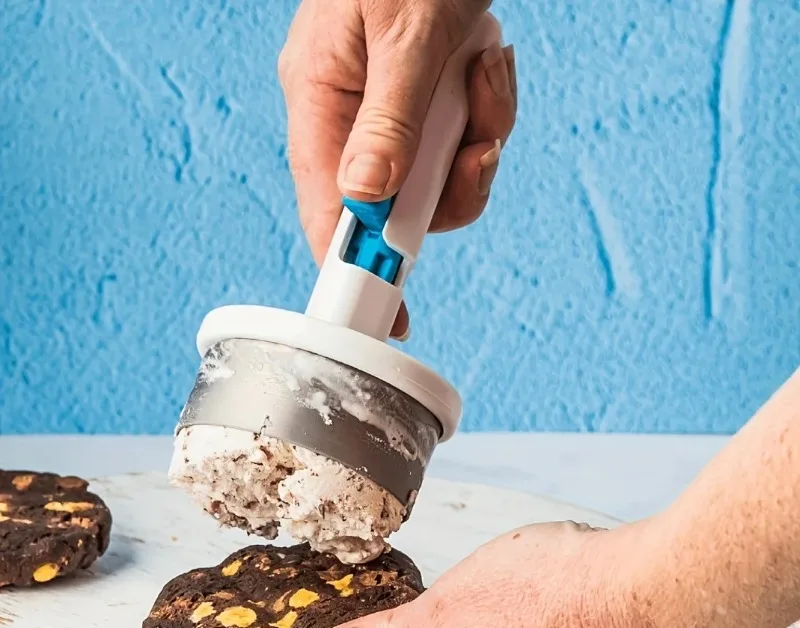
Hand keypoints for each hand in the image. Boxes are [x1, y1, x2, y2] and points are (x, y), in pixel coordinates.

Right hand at [278, 0, 516, 338]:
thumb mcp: (406, 34)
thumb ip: (389, 121)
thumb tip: (369, 201)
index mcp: (319, 98)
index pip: (326, 209)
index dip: (353, 270)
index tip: (388, 318)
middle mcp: (351, 115)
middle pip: (394, 205)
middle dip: (448, 189)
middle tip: (476, 153)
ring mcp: (394, 114)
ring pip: (440, 179)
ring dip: (478, 141)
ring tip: (482, 73)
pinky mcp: (432, 106)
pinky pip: (466, 142)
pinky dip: (490, 113)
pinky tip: (488, 61)